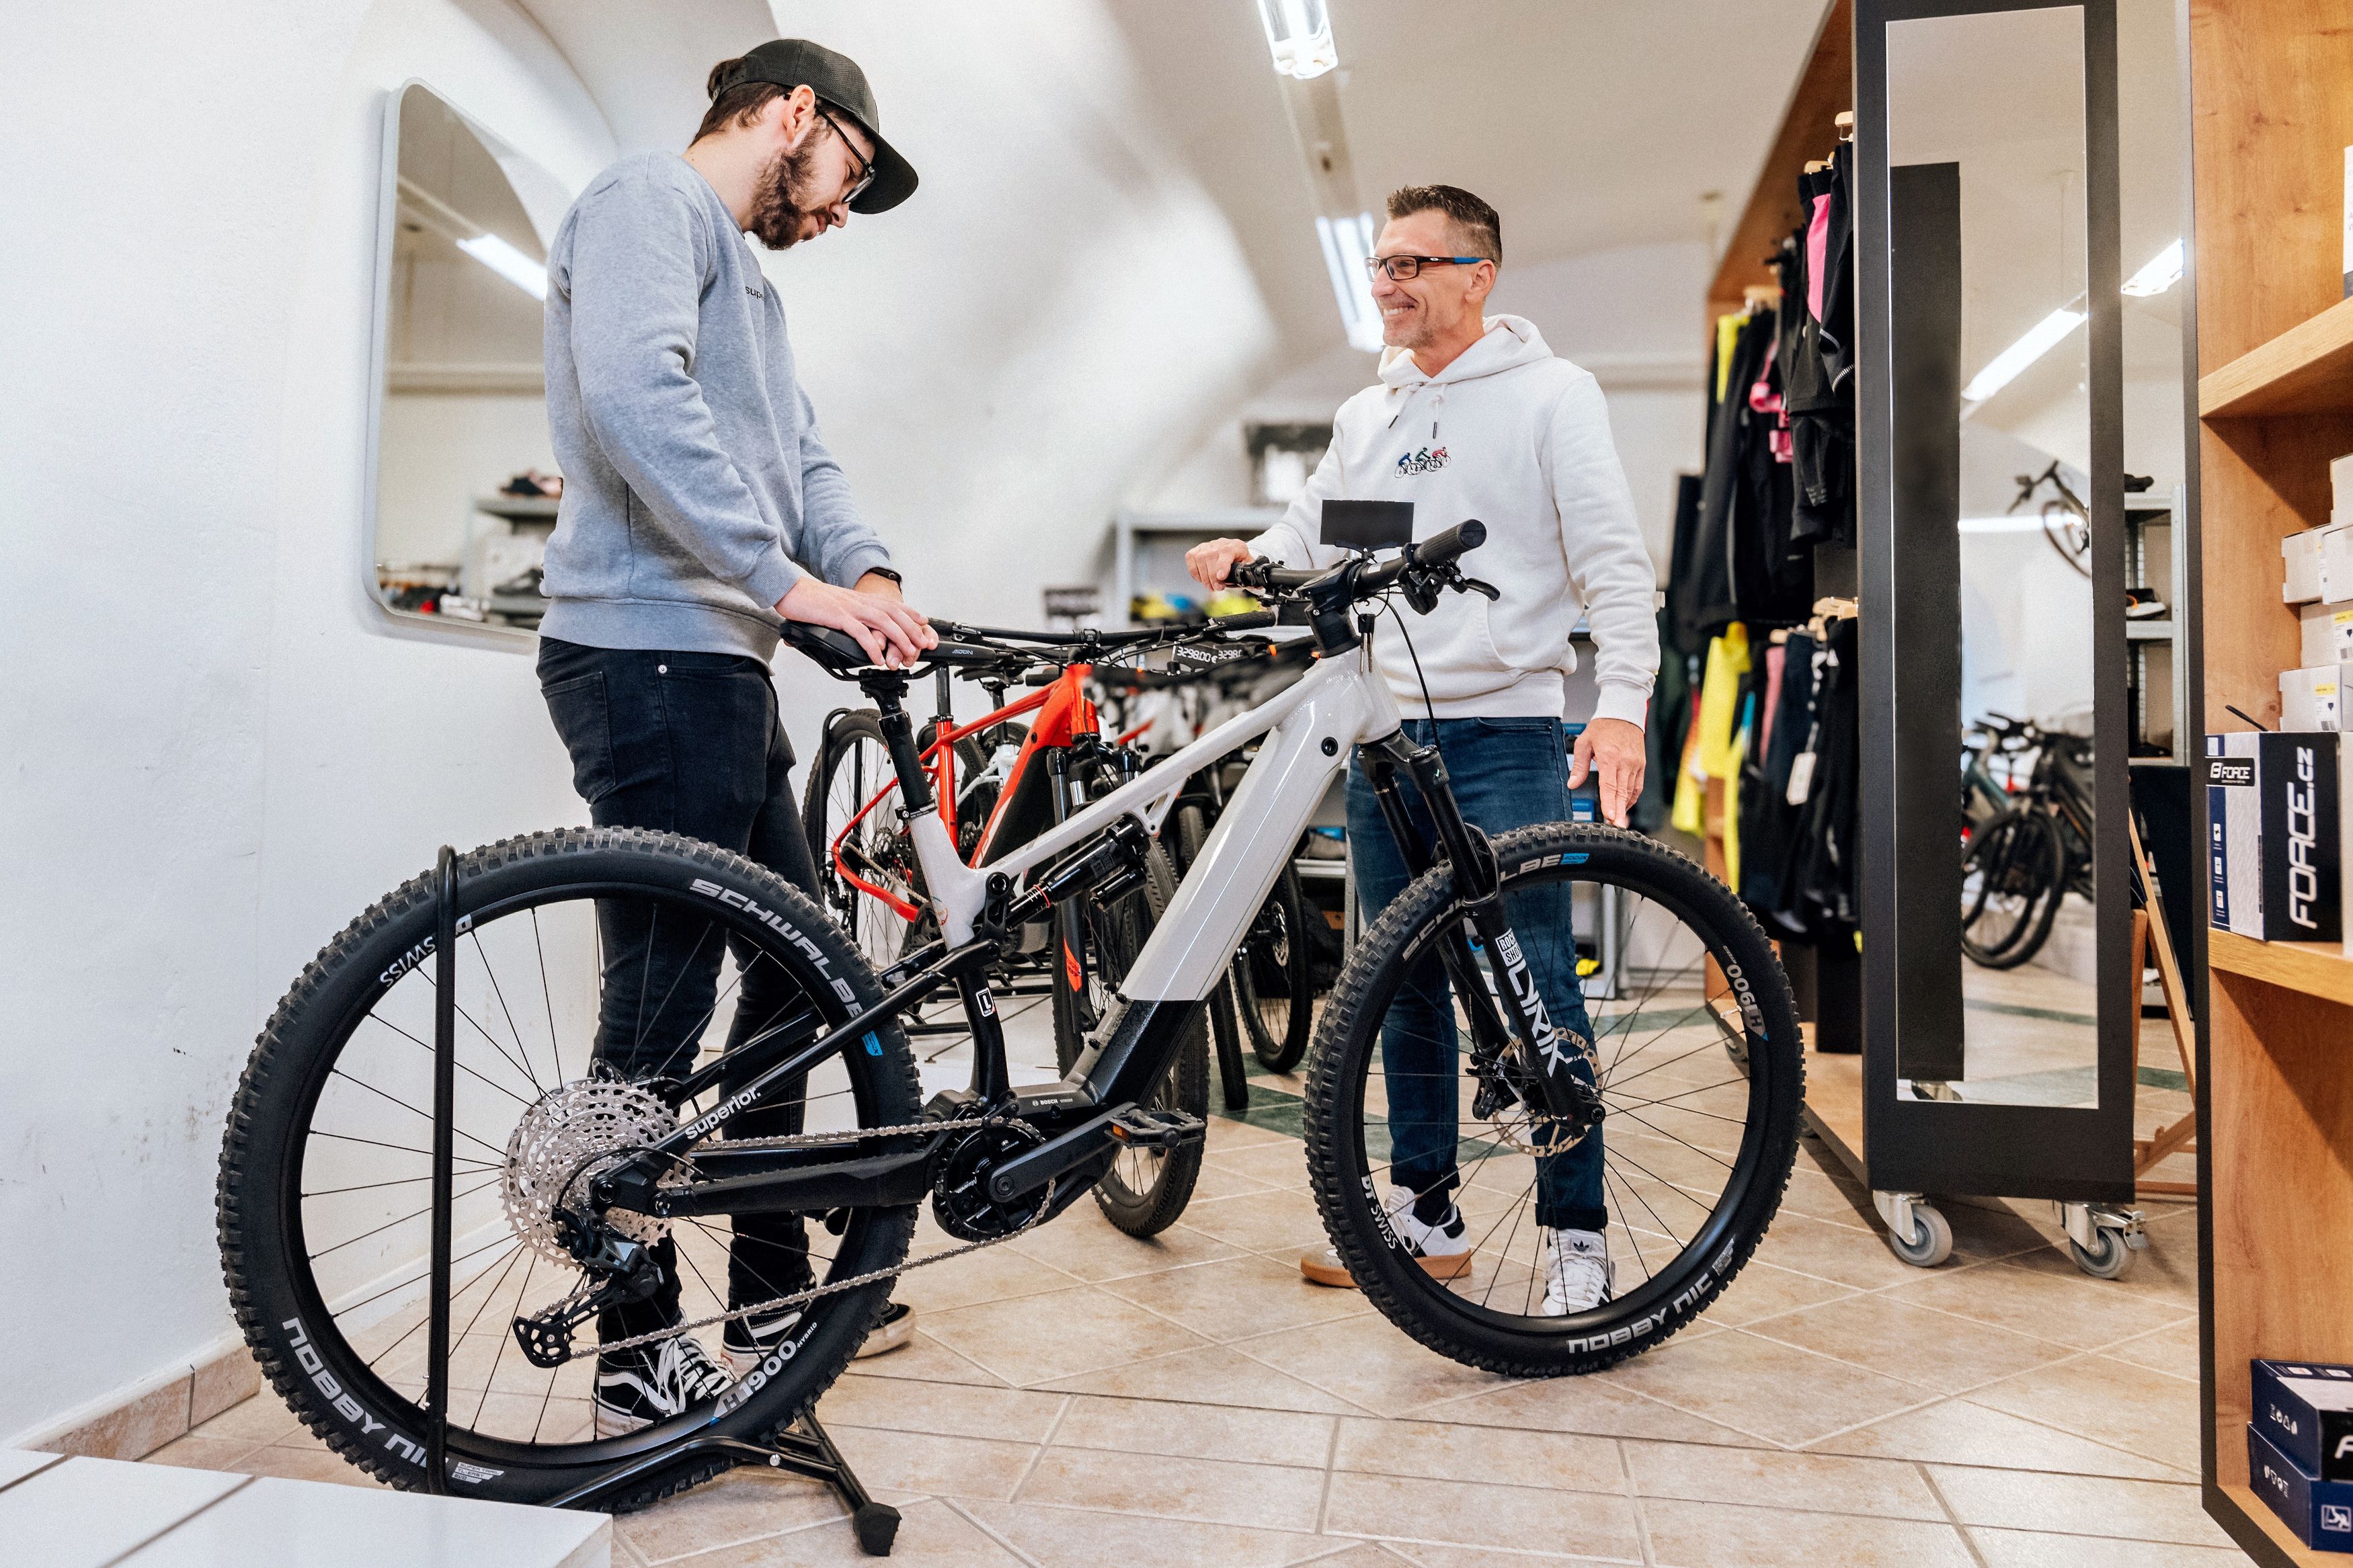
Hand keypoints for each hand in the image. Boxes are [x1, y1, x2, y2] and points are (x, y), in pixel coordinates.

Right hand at [777, 576, 937, 667]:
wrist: (789, 588)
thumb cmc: (810, 599)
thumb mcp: (837, 605)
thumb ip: (850, 616)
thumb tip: (857, 630)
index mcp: (860, 598)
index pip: (892, 604)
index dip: (911, 613)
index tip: (924, 622)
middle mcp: (859, 601)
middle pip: (893, 613)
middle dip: (912, 629)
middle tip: (923, 643)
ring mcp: (849, 608)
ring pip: (882, 622)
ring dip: (899, 638)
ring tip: (908, 653)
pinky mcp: (837, 616)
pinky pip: (859, 632)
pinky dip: (872, 646)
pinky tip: (878, 658)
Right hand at [1185, 538, 1255, 590]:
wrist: (1233, 553)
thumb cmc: (1240, 562)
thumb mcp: (1248, 568)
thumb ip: (1251, 575)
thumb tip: (1257, 585)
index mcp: (1236, 546)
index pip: (1226, 552)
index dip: (1222, 565)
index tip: (1221, 577)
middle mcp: (1221, 543)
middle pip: (1211, 557)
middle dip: (1212, 577)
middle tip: (1217, 588)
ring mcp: (1208, 545)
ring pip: (1200, 558)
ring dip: (1204, 577)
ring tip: (1211, 586)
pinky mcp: (1197, 549)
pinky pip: (1191, 558)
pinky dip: (1194, 571)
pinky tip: (1201, 578)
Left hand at [1569, 717, 1645, 827]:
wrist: (1623, 713)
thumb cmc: (1603, 727)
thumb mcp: (1584, 742)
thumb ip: (1579, 765)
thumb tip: (1572, 784)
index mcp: (1610, 757)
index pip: (1610, 784)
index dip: (1610, 802)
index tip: (1610, 816)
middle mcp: (1625, 762)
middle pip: (1622, 792)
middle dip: (1619, 811)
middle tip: (1616, 827)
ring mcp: (1635, 764)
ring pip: (1631, 791)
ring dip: (1625, 807)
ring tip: (1619, 821)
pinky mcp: (1641, 765)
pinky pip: (1638, 786)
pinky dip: (1632, 797)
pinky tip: (1625, 806)